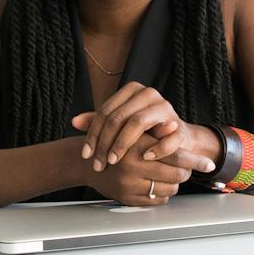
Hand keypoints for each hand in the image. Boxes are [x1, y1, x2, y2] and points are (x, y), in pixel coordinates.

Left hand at [71, 84, 218, 176]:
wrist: (178, 138)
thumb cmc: (146, 131)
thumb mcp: (120, 123)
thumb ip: (99, 121)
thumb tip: (74, 122)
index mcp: (131, 90)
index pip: (105, 111)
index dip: (93, 134)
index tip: (86, 155)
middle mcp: (148, 94)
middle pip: (118, 117)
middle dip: (104, 143)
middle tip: (98, 163)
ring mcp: (165, 107)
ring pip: (137, 122)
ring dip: (122, 145)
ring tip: (113, 161)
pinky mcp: (178, 124)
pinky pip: (164, 136)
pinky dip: (154, 149)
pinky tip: (144, 158)